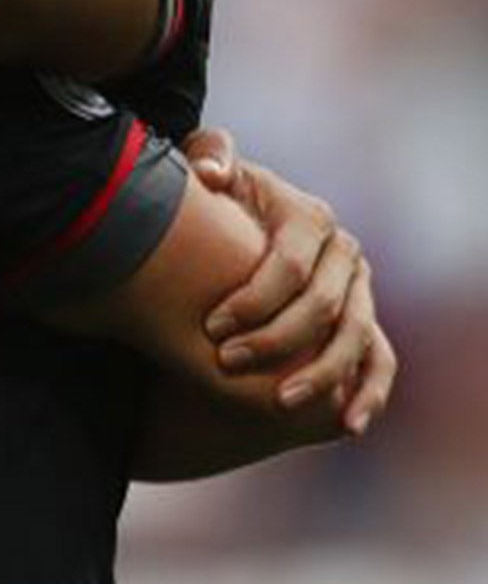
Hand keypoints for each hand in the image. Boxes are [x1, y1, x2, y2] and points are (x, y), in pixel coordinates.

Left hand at [187, 128, 393, 435]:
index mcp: (309, 217)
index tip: (210, 326)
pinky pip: (380, 362)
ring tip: (280, 403)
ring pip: (356, 337)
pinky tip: (346, 426)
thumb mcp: (204, 171)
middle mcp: (343, 254)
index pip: (291, 265)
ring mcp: (360, 291)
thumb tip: (213, 176)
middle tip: (227, 363)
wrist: (231, 234)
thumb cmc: (212, 202)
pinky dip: (368, 394)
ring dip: (321, 374)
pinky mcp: (365, 324)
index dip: (252, 299)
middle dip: (275, 340)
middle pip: (323, 306)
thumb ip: (207, 157)